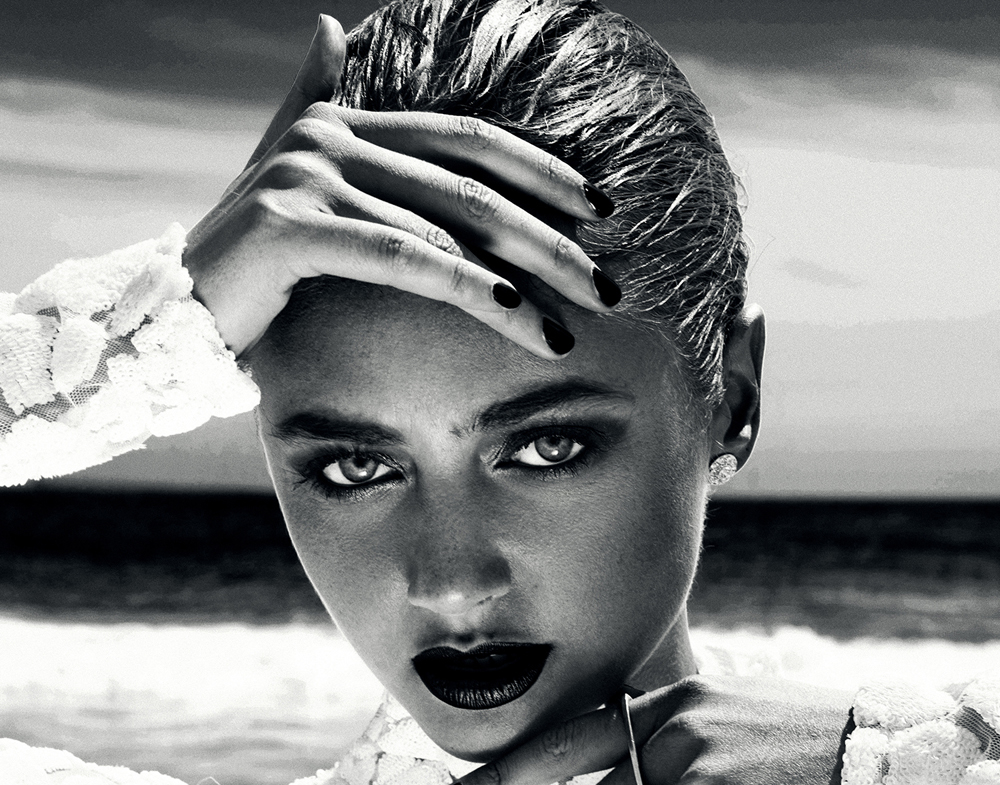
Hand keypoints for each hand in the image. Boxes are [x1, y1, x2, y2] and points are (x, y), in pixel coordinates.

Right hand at [182, 15, 618, 358]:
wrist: (174, 311)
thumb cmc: (248, 264)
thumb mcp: (286, 181)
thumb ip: (308, 103)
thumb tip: (330, 29)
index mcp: (344, 121)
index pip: (466, 139)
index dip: (540, 169)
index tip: (602, 210)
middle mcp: (330, 135)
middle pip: (472, 186)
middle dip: (552, 239)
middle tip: (609, 286)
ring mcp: (310, 174)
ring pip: (446, 228)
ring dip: (523, 281)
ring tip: (573, 324)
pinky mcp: (294, 224)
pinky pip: (399, 256)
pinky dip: (462, 285)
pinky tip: (512, 312)